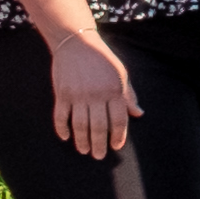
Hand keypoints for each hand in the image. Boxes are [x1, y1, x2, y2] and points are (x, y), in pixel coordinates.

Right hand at [42, 25, 139, 159]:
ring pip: (80, 125)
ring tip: (83, 151)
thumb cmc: (102, 60)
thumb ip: (128, 95)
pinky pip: (60, 116)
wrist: (76, 43)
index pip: (118, 120)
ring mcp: (77, 95)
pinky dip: (62, 128)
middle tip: (99, 155)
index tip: (116, 146)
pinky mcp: (61, 93)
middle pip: (98, 126)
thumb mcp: (121, 74)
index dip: (118, 136)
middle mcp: (96, 94)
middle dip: (99, 144)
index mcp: (113, 90)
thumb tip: (138, 114)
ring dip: (82, 141)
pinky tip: (66, 137)